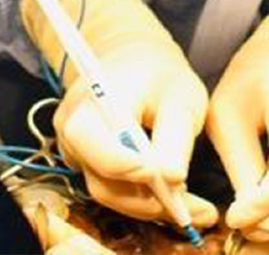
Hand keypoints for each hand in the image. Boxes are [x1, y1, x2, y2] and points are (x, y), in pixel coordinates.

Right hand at [21, 0, 217, 228]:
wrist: (133, 58)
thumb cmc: (161, 73)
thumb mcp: (181, 96)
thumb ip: (175, 136)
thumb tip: (173, 179)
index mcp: (95, 99)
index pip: (101, 146)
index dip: (135, 170)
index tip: (176, 180)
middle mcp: (72, 125)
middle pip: (103, 181)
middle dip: (149, 200)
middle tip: (195, 209)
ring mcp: (72, 146)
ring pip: (108, 192)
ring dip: (150, 205)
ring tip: (196, 210)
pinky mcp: (83, 161)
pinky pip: (111, 187)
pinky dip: (142, 197)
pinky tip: (176, 199)